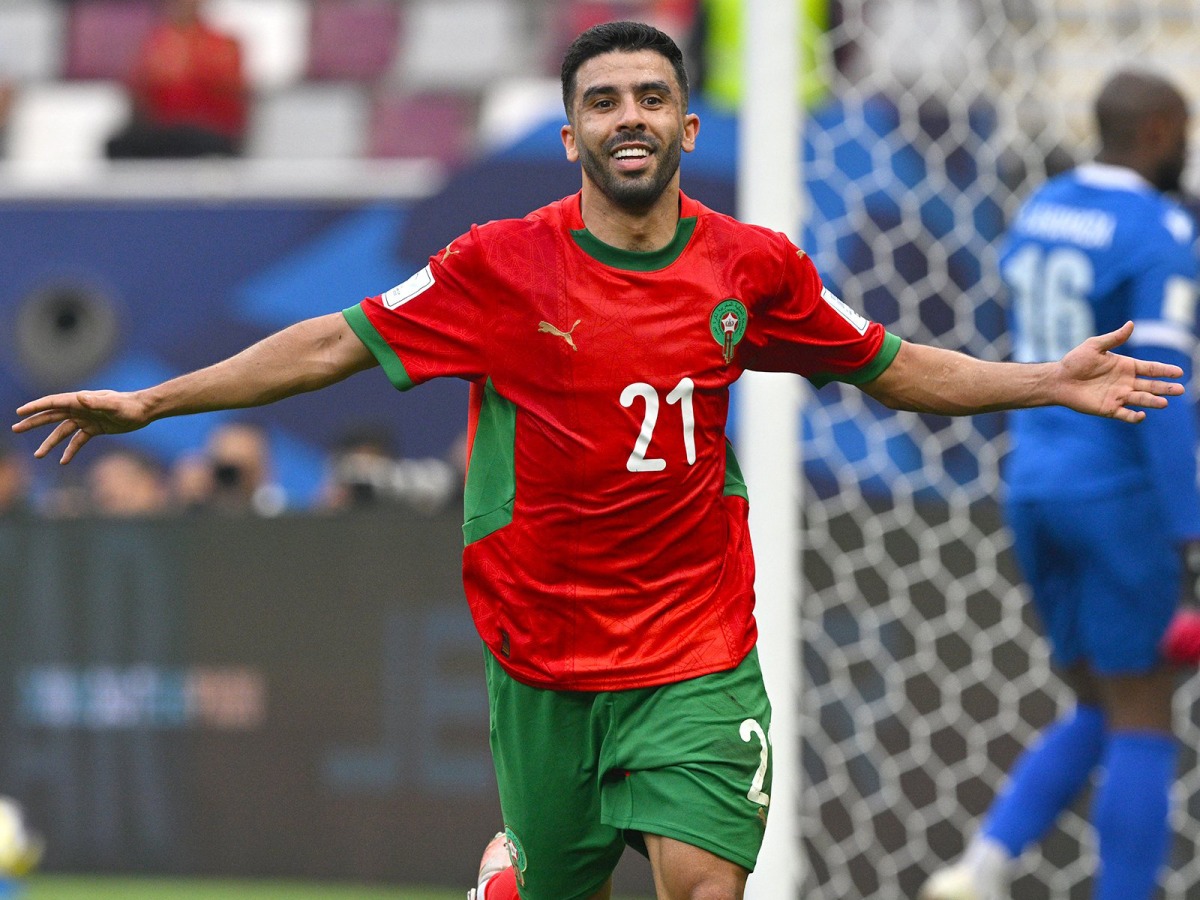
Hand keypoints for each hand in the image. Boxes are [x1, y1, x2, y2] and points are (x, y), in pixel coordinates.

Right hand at [11, 390, 150, 463]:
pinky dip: (70, 450)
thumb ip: (97, 402)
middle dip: (33, 423)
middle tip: (15, 428)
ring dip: (50, 443)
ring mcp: (86, 419)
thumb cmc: (129, 406)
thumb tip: (81, 398)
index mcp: (80, 401)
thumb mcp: (114, 405)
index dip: (35, 407)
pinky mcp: (94, 428)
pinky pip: (78, 441)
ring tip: (37, 455)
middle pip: (51, 416)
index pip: (53, 403)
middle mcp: (80, 409)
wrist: (144, 411)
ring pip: (62, 432)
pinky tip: (63, 462)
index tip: (19, 412)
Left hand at [1057, 321, 1183, 422]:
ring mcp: (1119, 396)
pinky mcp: (1109, 408)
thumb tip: (1131, 324)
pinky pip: (1125, 414)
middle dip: (1165, 388)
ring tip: (1164, 402)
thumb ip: (1114, 338)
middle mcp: (1126, 382)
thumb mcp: (1094, 346)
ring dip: (1152, 401)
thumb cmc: (1075, 361)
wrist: (1058, 379)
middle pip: (1151, 386)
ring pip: (1141, 400)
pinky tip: (1141, 415)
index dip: (1165, 370)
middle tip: (1180, 390)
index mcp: (1126, 367)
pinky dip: (1134, 416)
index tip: (1179, 372)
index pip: (1151, 369)